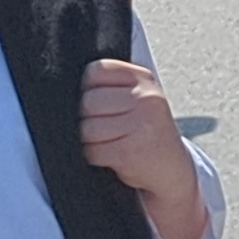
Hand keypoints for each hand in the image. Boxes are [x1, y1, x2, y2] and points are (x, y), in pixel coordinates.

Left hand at [76, 57, 199, 206]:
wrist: (172, 168)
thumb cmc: (147, 131)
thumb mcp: (140, 98)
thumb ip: (112, 85)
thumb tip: (66, 88)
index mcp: (144, 79)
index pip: (96, 71)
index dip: (87, 88)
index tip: (98, 103)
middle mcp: (146, 98)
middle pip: (88, 101)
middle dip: (87, 118)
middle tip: (104, 127)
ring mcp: (140, 124)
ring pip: (87, 128)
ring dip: (90, 140)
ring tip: (109, 142)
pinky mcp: (130, 151)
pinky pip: (92, 151)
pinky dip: (95, 156)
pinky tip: (111, 155)